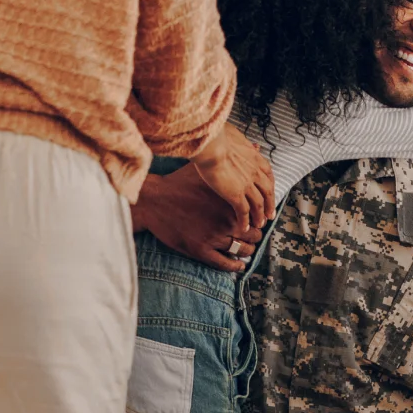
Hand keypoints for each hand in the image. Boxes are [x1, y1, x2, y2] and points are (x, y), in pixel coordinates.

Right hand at [132, 164, 263, 272]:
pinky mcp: (200, 250)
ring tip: (246, 249)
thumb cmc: (180, 182)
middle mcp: (225, 221)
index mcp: (230, 202)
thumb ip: (236, 161)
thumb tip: (258, 147)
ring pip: (242, 250)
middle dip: (254, 236)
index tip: (255, 221)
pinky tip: (239, 265)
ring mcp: (213, 237)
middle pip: (253, 235)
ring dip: (246, 251)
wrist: (154, 200)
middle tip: (250, 236)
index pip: (256, 216)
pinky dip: (235, 266)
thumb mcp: (209, 170)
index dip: (258, 220)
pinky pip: (225, 263)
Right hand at [189, 122, 273, 232]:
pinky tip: (244, 228)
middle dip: (270, 205)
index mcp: (256, 158)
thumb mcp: (233, 135)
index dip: (270, 186)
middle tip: (270, 215)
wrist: (211, 145)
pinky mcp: (236, 195)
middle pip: (267, 192)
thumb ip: (240, 142)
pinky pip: (243, 212)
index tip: (270, 193)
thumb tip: (244, 140)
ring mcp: (247, 185)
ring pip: (258, 205)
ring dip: (259, 215)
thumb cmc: (217, 136)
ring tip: (259, 224)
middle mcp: (255, 173)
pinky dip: (245, 221)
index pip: (268, 175)